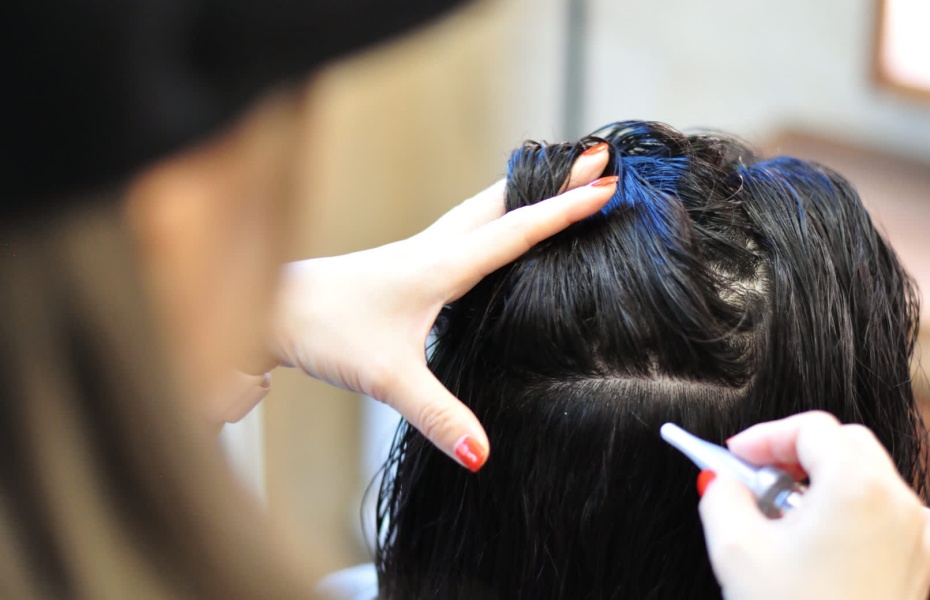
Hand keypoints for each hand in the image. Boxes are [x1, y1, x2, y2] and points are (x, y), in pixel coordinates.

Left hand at [271, 145, 612, 469]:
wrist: (271, 309)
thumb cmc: (325, 331)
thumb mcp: (386, 378)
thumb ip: (437, 416)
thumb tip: (482, 454)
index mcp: (441, 266)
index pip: (516, 231)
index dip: (564, 211)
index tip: (606, 186)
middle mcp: (434, 248)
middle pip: (503, 201)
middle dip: (552, 179)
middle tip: (592, 157)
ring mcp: (420, 251)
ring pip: (482, 207)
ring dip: (523, 190)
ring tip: (557, 178)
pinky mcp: (408, 263)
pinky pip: (465, 224)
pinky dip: (495, 213)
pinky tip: (497, 227)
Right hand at [699, 411, 929, 599]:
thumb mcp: (736, 550)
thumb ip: (720, 495)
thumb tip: (721, 480)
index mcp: (857, 488)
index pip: (811, 428)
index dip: (765, 436)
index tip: (735, 456)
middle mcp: (898, 504)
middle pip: (844, 445)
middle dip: (794, 454)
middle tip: (754, 480)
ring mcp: (916, 536)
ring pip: (863, 477)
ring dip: (818, 482)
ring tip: (779, 520)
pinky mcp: (917, 563)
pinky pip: (878, 512)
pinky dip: (843, 510)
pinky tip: (811, 544)